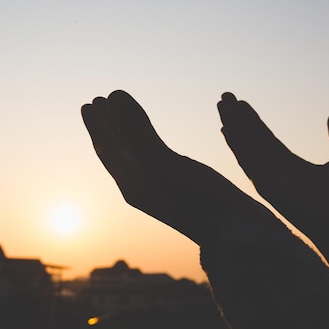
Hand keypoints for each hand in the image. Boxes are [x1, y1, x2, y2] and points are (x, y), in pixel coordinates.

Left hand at [81, 90, 278, 245]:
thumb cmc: (201, 203)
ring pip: (136, 153)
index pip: (108, 149)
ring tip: (120, 111)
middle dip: (107, 126)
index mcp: (132, 183)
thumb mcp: (164, 164)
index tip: (89, 103)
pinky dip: (150, 140)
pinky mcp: (182, 185)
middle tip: (98, 102)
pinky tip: (157, 139)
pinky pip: (156, 156)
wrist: (240, 234)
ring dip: (126, 131)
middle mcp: (143, 186)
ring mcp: (162, 187)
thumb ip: (136, 131)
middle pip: (118, 150)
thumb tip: (112, 94)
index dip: (98, 125)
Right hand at [217, 92, 328, 285]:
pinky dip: (237, 145)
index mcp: (290, 165)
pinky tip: (227, 129)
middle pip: (250, 139)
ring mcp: (268, 180)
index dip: (253, 120)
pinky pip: (249, 162)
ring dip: (232, 126)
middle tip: (223, 96)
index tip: (241, 102)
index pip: (265, 138)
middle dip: (237, 118)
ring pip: (245, 147)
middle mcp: (274, 171)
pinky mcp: (268, 187)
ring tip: (220, 105)